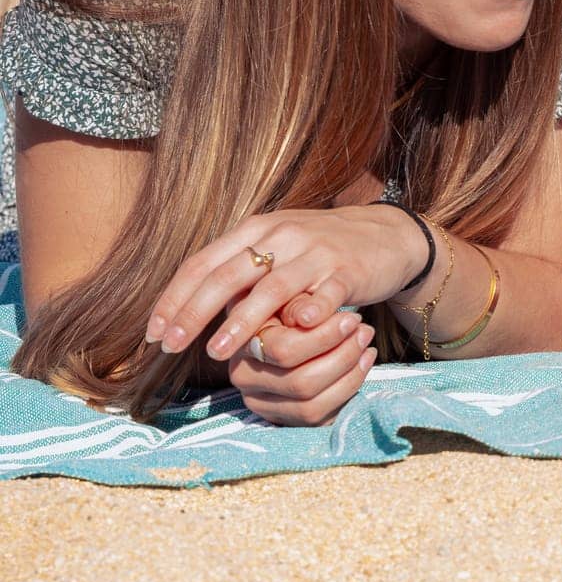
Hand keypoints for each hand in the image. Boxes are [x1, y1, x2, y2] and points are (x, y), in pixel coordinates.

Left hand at [145, 204, 429, 362]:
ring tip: (217, 351)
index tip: (155, 332)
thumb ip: (240, 273)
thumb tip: (192, 310)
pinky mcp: (349, 271)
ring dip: (240, 322)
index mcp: (258, 229)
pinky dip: (306, 316)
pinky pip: (323, 297)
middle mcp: (283, 236)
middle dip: (193, 312)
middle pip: (228, 275)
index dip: (174, 298)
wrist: (387, 235)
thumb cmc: (321, 250)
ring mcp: (317, 253)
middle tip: (172, 344)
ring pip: (271, 289)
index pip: (203, 262)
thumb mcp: (277, 248)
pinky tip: (292, 335)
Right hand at [226, 309, 377, 425]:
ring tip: (366, 344)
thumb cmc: (298, 306)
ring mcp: (264, 404)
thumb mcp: (296, 296)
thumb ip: (300, 304)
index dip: (323, 336)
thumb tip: (309, 316)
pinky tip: (364, 361)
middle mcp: (245, 380)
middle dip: (342, 355)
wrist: (300, 323)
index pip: (282, 350)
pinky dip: (350, 386)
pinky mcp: (287, 419)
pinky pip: (322, 415)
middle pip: (300, 381)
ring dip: (349, 373)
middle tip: (364, 331)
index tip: (352, 319)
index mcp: (240, 346)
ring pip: (312, 404)